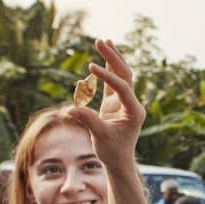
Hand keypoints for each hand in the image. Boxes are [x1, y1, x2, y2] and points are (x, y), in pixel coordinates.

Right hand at [69, 39, 145, 167]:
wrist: (118, 161)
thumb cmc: (112, 151)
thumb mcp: (100, 136)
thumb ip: (88, 120)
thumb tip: (70, 109)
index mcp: (134, 111)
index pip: (122, 87)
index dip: (107, 76)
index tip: (91, 67)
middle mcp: (132, 104)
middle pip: (125, 75)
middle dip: (112, 57)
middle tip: (100, 41)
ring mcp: (125, 102)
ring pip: (121, 75)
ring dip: (112, 58)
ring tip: (103, 41)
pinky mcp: (116, 103)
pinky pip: (113, 82)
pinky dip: (108, 69)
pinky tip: (102, 56)